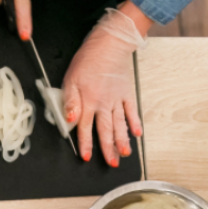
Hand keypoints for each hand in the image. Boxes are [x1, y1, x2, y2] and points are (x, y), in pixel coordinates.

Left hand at [63, 6, 148, 165]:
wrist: (109, 44)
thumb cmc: (87, 61)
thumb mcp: (70, 80)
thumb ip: (70, 102)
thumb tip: (70, 120)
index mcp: (88, 101)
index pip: (85, 127)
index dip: (85, 143)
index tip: (87, 156)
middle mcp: (104, 103)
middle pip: (106, 130)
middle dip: (108, 148)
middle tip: (112, 163)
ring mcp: (117, 99)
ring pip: (120, 124)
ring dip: (122, 141)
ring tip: (125, 154)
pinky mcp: (126, 93)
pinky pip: (132, 111)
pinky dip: (135, 123)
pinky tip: (137, 134)